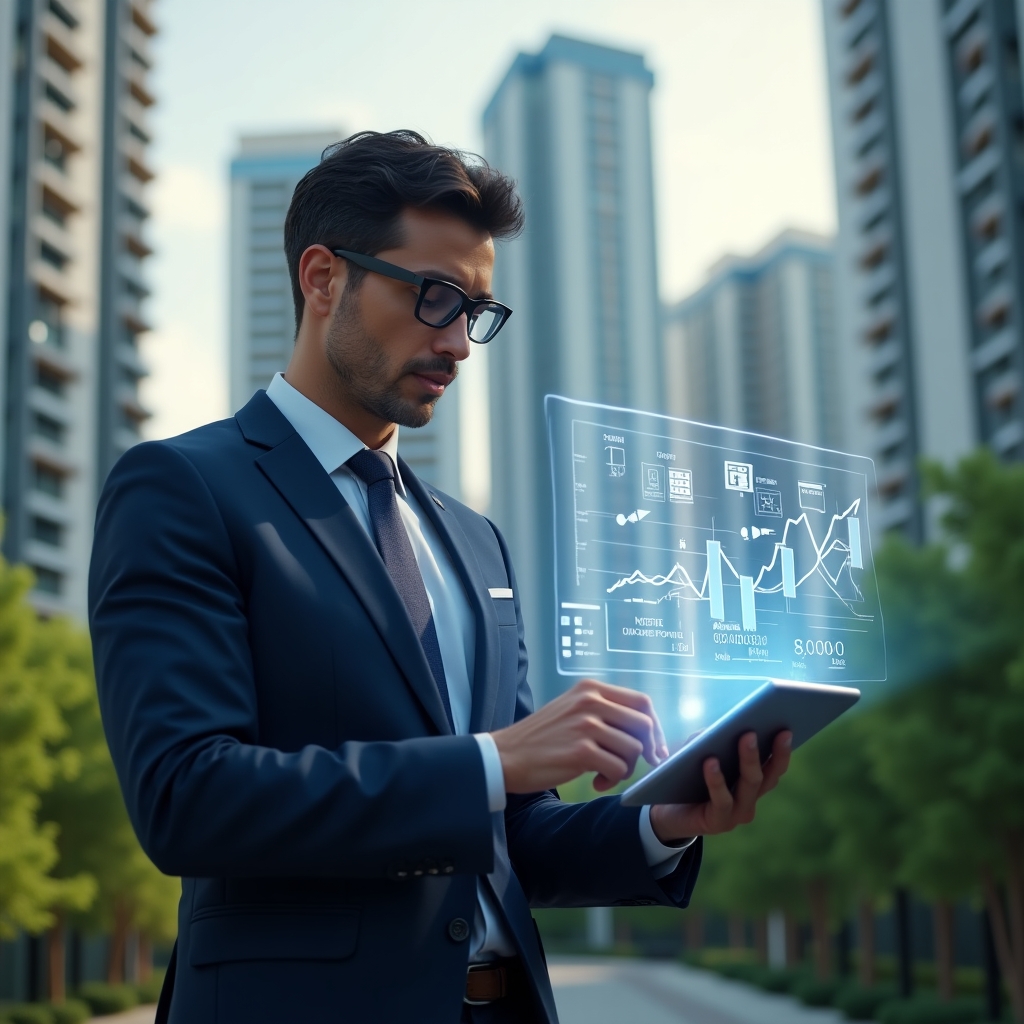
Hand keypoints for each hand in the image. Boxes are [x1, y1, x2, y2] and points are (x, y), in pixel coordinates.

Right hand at [491, 679, 668, 792]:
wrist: (506, 755)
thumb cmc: (542, 737)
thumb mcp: (572, 709)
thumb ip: (605, 712)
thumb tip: (646, 732)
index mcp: (590, 688)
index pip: (641, 702)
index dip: (654, 726)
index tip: (654, 746)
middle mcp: (590, 701)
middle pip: (643, 724)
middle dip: (647, 749)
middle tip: (636, 765)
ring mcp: (586, 725)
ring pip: (633, 749)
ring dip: (625, 768)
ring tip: (605, 773)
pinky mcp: (581, 751)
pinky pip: (618, 768)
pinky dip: (612, 780)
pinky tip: (596, 782)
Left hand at [649, 730, 791, 842]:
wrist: (664, 812)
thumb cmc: (686, 777)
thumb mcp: (699, 752)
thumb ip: (713, 739)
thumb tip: (725, 725)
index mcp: (752, 784)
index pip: (774, 767)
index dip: (783, 750)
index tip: (787, 729)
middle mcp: (750, 800)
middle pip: (767, 775)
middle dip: (772, 750)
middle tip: (772, 727)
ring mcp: (737, 814)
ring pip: (750, 785)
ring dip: (749, 759)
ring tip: (747, 736)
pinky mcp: (719, 822)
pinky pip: (722, 800)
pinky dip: (717, 779)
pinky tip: (711, 762)